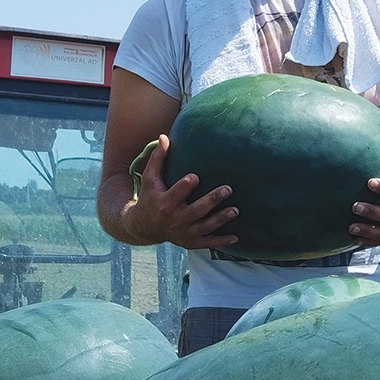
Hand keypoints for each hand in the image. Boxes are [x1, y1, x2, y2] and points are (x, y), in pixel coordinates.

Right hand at [126, 134, 240, 250]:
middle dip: (211, 200)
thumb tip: (164, 136)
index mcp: (165, 203)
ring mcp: (183, 233)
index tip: (196, 177)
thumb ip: (158, 158)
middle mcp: (175, 219)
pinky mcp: (189, 242)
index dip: (185, 186)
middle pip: (196, 210)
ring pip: (204, 227)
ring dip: (220, 219)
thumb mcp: (150, 179)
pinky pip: (207, 243)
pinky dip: (221, 241)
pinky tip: (236, 238)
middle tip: (228, 189)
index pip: (176, 194)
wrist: (143, 227)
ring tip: (235, 210)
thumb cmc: (149, 197)